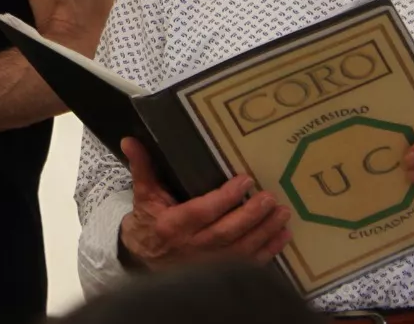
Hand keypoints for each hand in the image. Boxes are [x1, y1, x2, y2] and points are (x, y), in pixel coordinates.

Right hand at [118, 138, 290, 270]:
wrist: (145, 260)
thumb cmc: (149, 222)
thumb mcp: (143, 195)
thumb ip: (142, 167)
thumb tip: (130, 140)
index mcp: (174, 225)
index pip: (202, 211)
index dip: (225, 198)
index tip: (245, 181)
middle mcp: (193, 247)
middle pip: (226, 232)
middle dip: (251, 216)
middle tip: (271, 198)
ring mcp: (208, 264)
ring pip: (241, 249)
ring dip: (265, 232)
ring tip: (283, 213)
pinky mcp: (220, 273)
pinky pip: (248, 265)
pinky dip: (268, 252)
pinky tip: (282, 236)